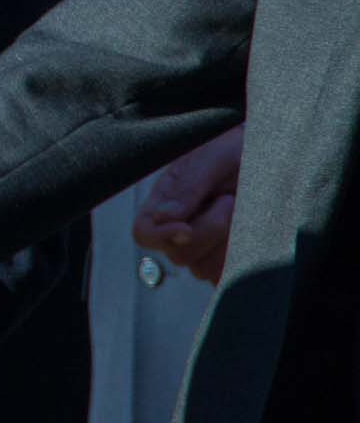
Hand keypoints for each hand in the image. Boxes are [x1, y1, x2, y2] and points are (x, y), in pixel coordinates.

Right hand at [134, 126, 243, 283]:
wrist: (277, 151)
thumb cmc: (241, 146)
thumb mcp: (213, 157)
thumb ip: (188, 185)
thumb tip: (164, 218)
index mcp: (167, 199)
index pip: (144, 232)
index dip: (159, 237)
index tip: (186, 228)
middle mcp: (183, 224)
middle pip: (177, 255)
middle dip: (207, 231)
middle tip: (228, 201)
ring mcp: (208, 244)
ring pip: (204, 269)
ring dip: (226, 244)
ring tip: (241, 213)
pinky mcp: (232, 257)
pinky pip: (227, 276)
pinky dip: (239, 261)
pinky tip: (249, 234)